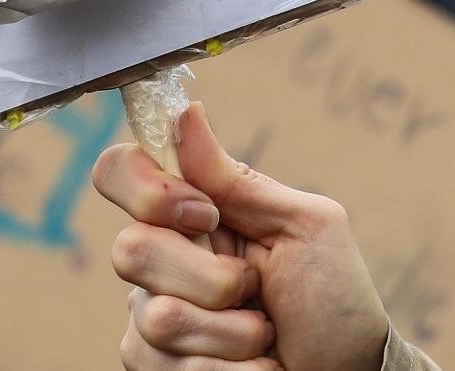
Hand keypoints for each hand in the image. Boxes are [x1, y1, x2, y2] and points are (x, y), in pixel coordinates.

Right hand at [95, 102, 392, 370]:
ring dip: (232, 334)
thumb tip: (186, 111)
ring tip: (265, 335)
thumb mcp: (302, 225)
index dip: (148, 190)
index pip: (120, 172)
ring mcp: (151, 316)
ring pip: (155, 318)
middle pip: (130, 251)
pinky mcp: (157, 368)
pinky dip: (228, 370)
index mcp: (194, 210)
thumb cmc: (334, 297)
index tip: (206, 213)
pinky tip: (255, 366)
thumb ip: (237, 180)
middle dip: (211, 279)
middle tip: (255, 290)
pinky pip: (163, 366)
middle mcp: (163, 259)